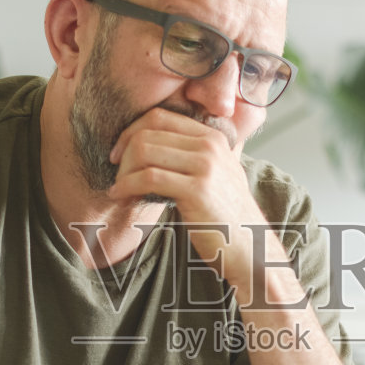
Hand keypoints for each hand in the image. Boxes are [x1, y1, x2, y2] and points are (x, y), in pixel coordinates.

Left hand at [107, 109, 268, 289]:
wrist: (248, 247)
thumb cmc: (225, 217)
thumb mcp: (216, 175)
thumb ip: (192, 156)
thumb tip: (150, 145)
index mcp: (212, 137)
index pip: (159, 116)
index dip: (131, 131)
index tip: (119, 152)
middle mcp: (210, 146)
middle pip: (148, 131)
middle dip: (123, 151)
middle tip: (115, 171)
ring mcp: (206, 166)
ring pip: (144, 151)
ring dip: (123, 170)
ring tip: (118, 187)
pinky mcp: (197, 190)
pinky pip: (148, 177)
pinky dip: (126, 185)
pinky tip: (120, 195)